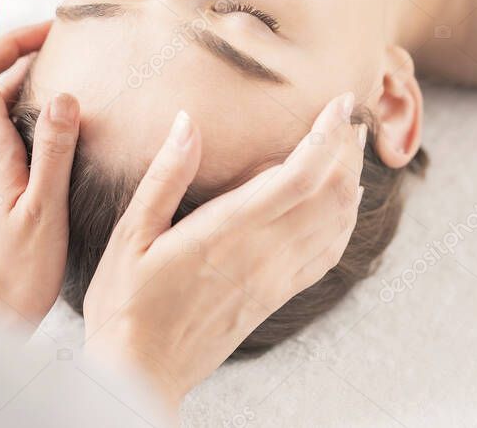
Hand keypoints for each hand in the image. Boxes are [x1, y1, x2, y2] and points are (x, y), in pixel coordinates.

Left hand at [0, 0, 78, 330]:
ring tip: (54, 60)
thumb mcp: (43, 208)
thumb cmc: (14, 270)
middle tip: (49, 31)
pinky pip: (1, 125)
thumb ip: (53, 151)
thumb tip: (62, 95)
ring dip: (15, 72)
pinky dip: (21, 101)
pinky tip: (51, 112)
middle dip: (8, 46)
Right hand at [82, 93, 365, 409]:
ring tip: (346, 148)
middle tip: (346, 116)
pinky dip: (344, 221)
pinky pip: (327, 255)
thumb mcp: (132, 233)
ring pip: (336, 224)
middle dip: (346, 150)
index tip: (340, 103)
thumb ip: (165, 176)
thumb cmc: (126, 302)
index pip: (300, 175)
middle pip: (331, 194)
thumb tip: (188, 122)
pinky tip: (341, 204)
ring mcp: (276, 279)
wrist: (141, 372)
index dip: (327, 136)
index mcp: (229, 231)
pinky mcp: (276, 296)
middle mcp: (263, 254)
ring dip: (350, 181)